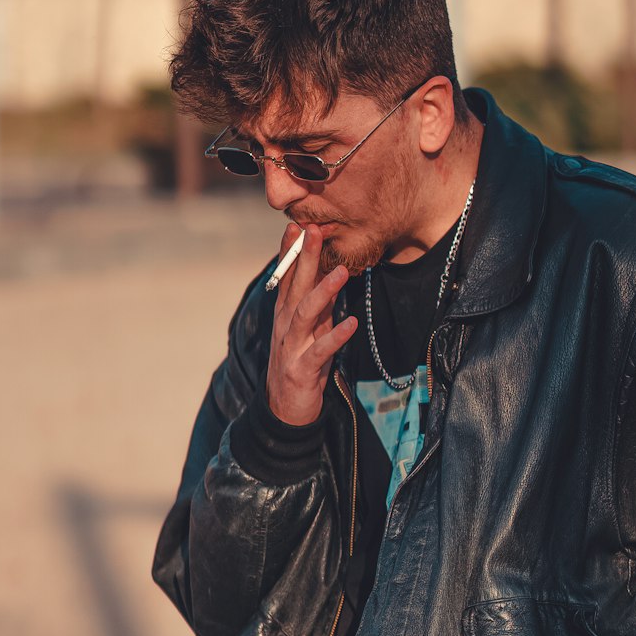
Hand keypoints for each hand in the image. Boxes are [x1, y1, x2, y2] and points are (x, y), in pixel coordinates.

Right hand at [265, 224, 356, 425]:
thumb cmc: (301, 363)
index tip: (297, 225)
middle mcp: (284, 326)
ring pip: (304, 313)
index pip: (286, 277)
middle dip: (304, 258)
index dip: (290, 251)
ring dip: (323, 291)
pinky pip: (319, 351)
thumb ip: (317, 305)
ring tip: (341, 272)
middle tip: (314, 230)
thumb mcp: (309, 330)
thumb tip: (329, 274)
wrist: (285, 411)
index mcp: (285, 314)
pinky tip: (352, 324)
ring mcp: (290, 347)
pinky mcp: (301, 369)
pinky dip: (335, 337)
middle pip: (295, 286)